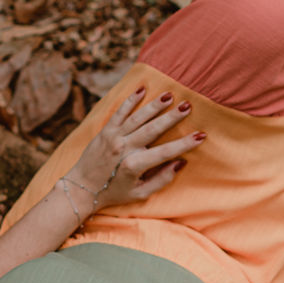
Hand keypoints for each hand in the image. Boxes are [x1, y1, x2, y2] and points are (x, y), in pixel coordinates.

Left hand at [61, 87, 204, 211]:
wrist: (82, 187)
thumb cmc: (114, 193)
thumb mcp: (140, 193)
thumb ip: (161, 180)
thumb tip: (181, 163)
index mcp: (134, 166)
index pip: (165, 152)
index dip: (184, 144)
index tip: (201, 136)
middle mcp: (123, 148)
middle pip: (152, 129)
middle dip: (172, 117)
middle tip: (188, 106)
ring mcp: (113, 137)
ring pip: (137, 117)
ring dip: (155, 105)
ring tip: (170, 95)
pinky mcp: (105, 131)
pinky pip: (119, 112)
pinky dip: (130, 100)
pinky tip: (142, 89)